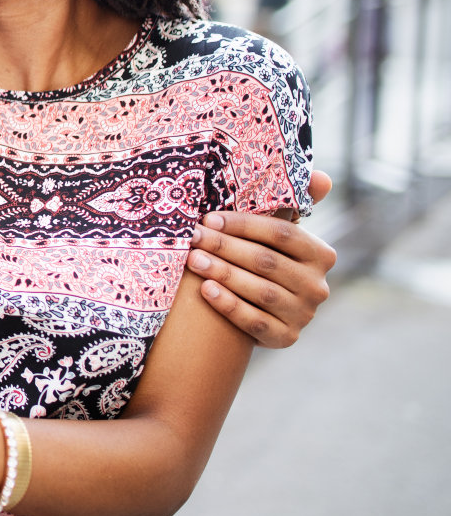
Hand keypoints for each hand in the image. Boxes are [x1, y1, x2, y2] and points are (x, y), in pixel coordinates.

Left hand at [187, 169, 335, 347]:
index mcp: (320, 254)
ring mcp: (304, 314)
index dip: (243, 225)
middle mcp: (318, 286)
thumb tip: (323, 177)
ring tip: (193, 260)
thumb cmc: (261, 258)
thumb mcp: (276, 234)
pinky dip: (229, 305)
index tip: (209, 218)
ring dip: (223, 273)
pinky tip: (205, 290)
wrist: (255, 309)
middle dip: (225, 247)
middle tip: (193, 237)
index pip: (282, 234)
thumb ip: (294, 204)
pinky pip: (255, 321)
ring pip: (261, 291)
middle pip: (267, 262)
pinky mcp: (287, 338)